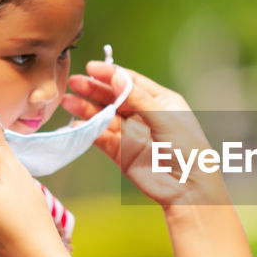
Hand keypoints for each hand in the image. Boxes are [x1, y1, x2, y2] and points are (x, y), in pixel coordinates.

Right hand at [64, 62, 232, 208]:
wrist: (188, 188)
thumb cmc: (187, 149)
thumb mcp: (165, 118)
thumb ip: (138, 98)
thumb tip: (116, 77)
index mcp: (159, 101)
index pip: (130, 82)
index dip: (111, 74)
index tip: (92, 68)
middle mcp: (143, 114)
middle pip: (113, 97)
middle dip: (94, 90)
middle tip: (74, 83)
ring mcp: (131, 133)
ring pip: (104, 116)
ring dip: (86, 109)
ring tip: (68, 101)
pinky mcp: (121, 152)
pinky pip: (101, 138)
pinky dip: (89, 131)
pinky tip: (77, 124)